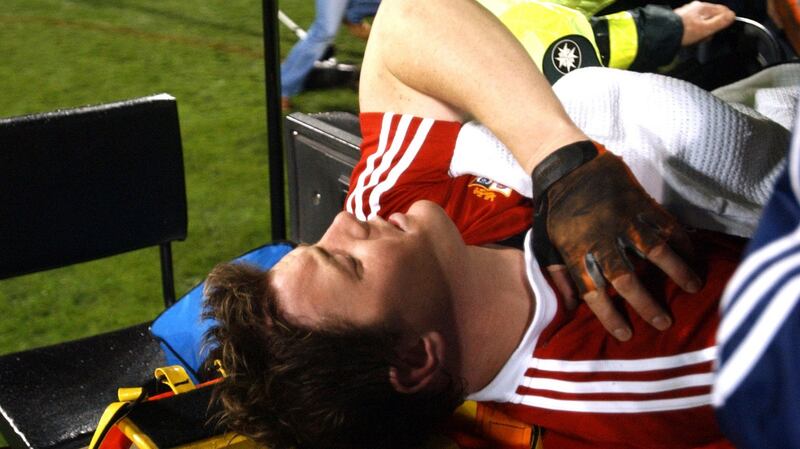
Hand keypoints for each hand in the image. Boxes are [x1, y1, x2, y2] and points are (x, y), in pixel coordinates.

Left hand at [533, 142, 701, 340]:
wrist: (565, 165)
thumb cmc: (554, 209)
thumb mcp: (546, 244)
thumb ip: (559, 276)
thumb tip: (570, 308)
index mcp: (576, 251)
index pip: (592, 291)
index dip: (609, 316)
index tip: (626, 335)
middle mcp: (601, 238)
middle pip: (625, 277)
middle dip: (645, 303)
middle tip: (663, 322)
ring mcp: (622, 219)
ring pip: (654, 249)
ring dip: (677, 270)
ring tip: (694, 288)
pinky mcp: (639, 201)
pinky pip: (665, 223)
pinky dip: (682, 240)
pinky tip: (694, 256)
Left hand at [675, 1, 735, 45]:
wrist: (664, 35)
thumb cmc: (683, 31)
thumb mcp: (706, 28)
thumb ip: (720, 22)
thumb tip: (731, 16)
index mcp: (702, 7)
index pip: (721, 9)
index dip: (726, 19)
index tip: (727, 26)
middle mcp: (694, 7)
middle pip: (711, 16)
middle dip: (712, 27)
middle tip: (708, 36)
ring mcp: (686, 13)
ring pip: (701, 21)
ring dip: (702, 31)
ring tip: (698, 39)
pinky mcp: (680, 21)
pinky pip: (692, 26)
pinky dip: (693, 32)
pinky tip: (690, 39)